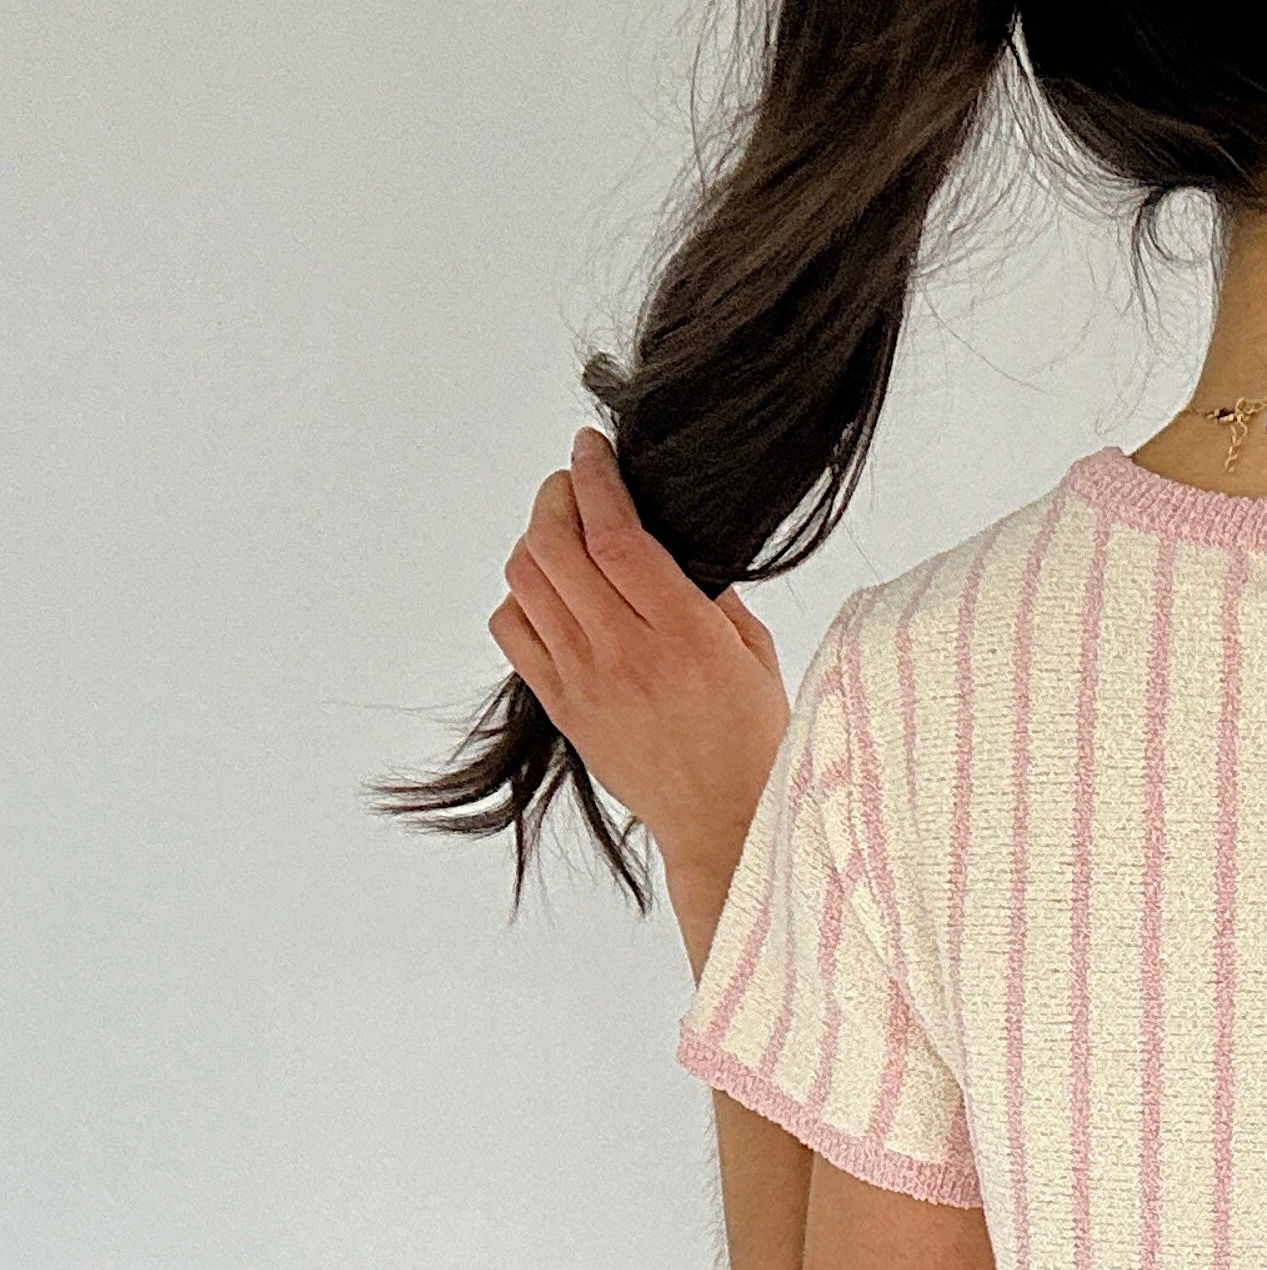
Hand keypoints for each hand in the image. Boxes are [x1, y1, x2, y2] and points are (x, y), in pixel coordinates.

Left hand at [490, 429, 789, 883]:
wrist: (723, 822)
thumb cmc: (749, 741)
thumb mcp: (752, 651)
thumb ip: (710, 593)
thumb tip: (670, 546)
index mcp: (683, 633)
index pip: (615, 534)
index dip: (594, 479)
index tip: (590, 447)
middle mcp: (623, 652)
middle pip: (554, 547)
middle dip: (557, 496)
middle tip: (574, 482)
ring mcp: (582, 680)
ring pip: (524, 581)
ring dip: (535, 540)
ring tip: (561, 532)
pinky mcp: (560, 705)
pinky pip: (513, 631)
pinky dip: (521, 596)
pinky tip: (550, 593)